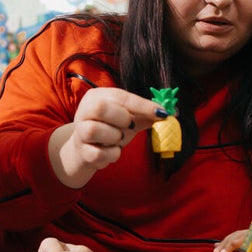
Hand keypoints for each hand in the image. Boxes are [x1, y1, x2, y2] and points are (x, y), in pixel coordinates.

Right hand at [48, 88, 168, 187]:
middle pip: (101, 108)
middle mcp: (84, 110)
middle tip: (129, 126)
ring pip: (94, 130)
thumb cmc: (110, 129)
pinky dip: (111, 155)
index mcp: (97, 96)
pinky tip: (112, 152)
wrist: (87, 149)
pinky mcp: (81, 151)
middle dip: (122, 119)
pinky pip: (97, 153)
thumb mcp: (128, 118)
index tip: (162, 113)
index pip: (121, 97)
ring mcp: (80, 132)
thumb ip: (147, 115)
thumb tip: (171, 113)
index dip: (143, 105)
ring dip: (115, 137)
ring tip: (118, 139)